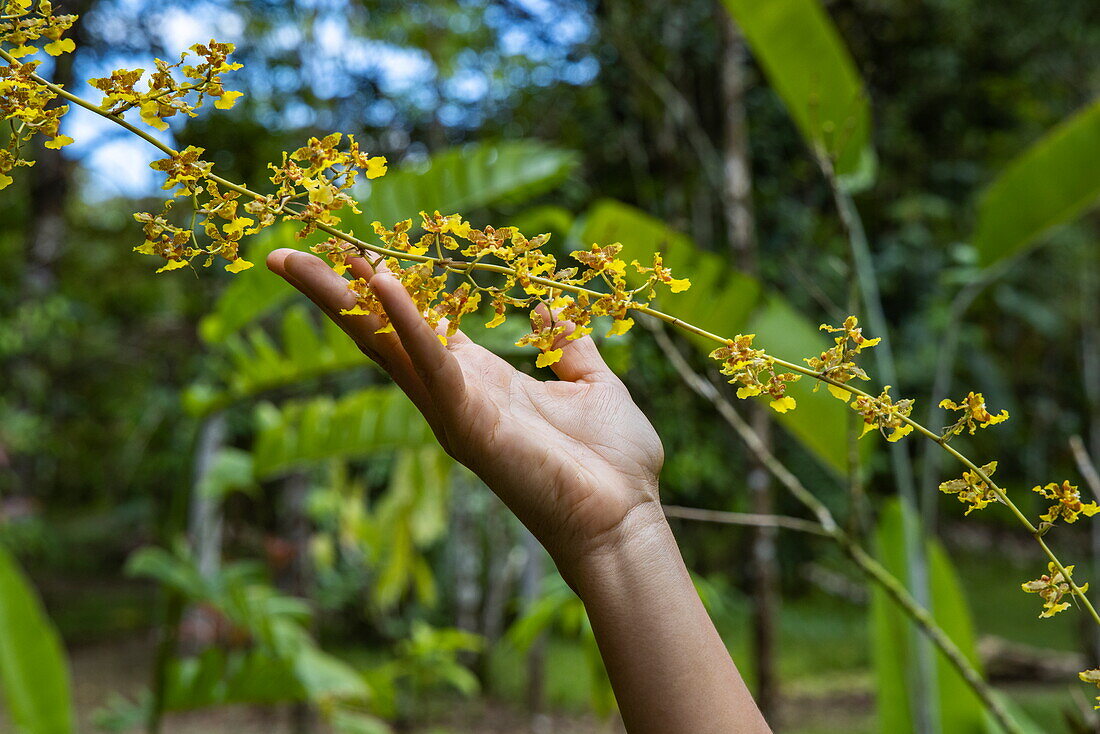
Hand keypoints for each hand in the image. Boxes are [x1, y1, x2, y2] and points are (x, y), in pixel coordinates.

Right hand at [266, 249, 665, 578]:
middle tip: (284, 253)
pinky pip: (431, 362)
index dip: (382, 287)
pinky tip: (383, 282)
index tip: (350, 251)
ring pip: (383, 345)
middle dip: (332, 293)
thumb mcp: (591, 383)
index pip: (416, 324)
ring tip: (293, 260)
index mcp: (479, 379)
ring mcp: (454, 410)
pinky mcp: (468, 424)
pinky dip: (405, 321)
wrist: (626, 516)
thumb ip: (567, 344)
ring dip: (341, 299)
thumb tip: (549, 305)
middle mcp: (454, 393)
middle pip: (378, 333)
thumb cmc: (611, 461)